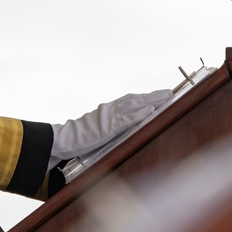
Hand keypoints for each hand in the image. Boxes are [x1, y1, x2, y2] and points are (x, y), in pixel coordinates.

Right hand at [49, 89, 172, 167]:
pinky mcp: (108, 128)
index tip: (158, 95)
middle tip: (169, 93)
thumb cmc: (78, 137)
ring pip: (134, 105)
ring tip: (165, 98)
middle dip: (153, 96)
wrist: (63, 139)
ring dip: (151, 101)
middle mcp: (110, 109)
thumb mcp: (96, 128)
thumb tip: (122, 127)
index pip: (130, 100)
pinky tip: (151, 112)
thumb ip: (109, 125)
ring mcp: (109, 117)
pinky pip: (127, 120)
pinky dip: (139, 115)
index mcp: (107, 109)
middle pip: (136, 99)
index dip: (145, 97)